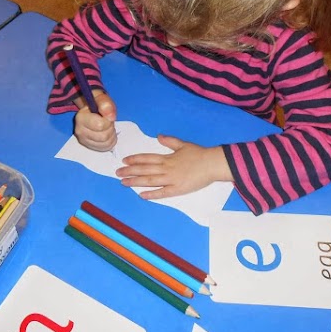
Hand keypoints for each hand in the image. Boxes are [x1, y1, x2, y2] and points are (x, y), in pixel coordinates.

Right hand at [74, 91, 116, 151]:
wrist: (92, 109)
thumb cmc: (97, 104)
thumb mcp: (101, 98)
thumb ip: (105, 104)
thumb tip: (111, 116)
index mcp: (81, 118)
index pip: (100, 125)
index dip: (108, 120)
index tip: (107, 115)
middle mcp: (79, 131)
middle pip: (104, 137)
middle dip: (110, 128)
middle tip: (108, 122)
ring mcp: (84, 140)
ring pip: (105, 143)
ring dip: (111, 135)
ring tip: (108, 127)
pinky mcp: (89, 146)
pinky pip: (105, 148)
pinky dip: (111, 142)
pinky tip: (107, 134)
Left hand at [115, 135, 232, 198]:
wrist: (212, 164)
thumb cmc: (199, 154)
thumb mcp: (183, 144)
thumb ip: (170, 141)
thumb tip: (159, 136)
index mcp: (167, 157)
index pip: (147, 158)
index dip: (135, 159)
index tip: (124, 160)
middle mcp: (166, 168)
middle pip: (144, 169)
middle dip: (130, 171)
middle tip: (117, 172)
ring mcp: (171, 179)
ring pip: (150, 180)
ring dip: (135, 181)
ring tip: (124, 182)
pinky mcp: (178, 189)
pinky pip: (162, 193)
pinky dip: (151, 194)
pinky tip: (141, 195)